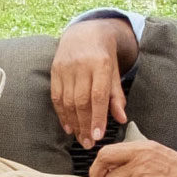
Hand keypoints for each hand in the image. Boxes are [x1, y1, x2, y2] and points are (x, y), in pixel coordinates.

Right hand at [51, 19, 130, 148]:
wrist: (84, 32)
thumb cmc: (104, 56)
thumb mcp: (114, 72)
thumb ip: (116, 96)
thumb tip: (121, 119)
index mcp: (101, 64)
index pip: (99, 95)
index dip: (98, 117)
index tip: (98, 136)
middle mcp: (82, 65)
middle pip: (82, 101)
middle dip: (85, 125)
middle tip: (89, 144)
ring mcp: (66, 67)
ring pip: (67, 101)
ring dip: (74, 123)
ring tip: (80, 138)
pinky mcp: (55, 70)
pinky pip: (56, 96)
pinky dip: (61, 114)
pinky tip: (68, 127)